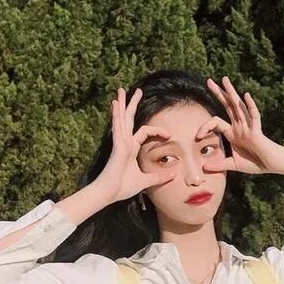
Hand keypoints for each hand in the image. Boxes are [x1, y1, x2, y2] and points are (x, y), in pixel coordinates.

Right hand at [96, 87, 175, 203]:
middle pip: (130, 119)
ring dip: (123, 104)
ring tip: (122, 90)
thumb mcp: (146, 181)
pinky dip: (116, 115)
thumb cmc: (123, 187)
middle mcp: (125, 142)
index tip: (169, 135)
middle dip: (133, 105)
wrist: (110, 193)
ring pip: (122, 119)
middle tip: (137, 91)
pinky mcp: (117, 146)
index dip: (157, 131)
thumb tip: (173, 174)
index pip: (145, 132)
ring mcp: (120, 142)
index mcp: (131, 148)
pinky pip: (118, 127)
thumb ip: (158, 177)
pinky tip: (116, 104)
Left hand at [198, 77, 280, 174]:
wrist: (270, 165)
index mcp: (232, 132)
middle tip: (209, 81)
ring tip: (224, 79)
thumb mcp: (233, 164)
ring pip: (238, 106)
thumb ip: (219, 165)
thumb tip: (204, 168)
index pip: (216, 122)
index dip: (205, 126)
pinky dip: (250, 106)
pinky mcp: (257, 131)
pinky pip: (254, 116)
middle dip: (218, 93)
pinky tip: (245, 96)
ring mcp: (248, 127)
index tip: (197, 135)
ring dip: (231, 93)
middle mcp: (239, 126)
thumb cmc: (254, 163)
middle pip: (227, 106)